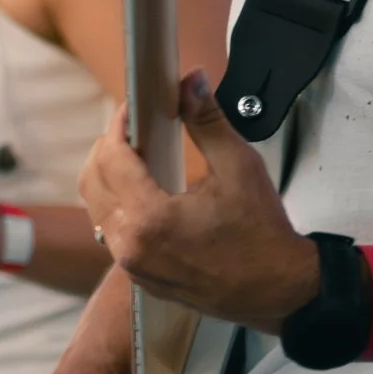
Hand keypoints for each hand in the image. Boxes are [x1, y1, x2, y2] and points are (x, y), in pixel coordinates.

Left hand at [81, 69, 319, 331]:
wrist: (279, 290)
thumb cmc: (262, 236)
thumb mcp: (239, 166)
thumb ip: (207, 120)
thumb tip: (191, 82)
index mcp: (150, 219)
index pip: (111, 158)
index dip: (118, 125)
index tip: (132, 108)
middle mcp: (132, 247)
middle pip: (93, 182)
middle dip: (108, 147)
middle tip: (132, 128)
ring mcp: (134, 267)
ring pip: (98, 210)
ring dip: (109, 177)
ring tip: (137, 155)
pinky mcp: (143, 278)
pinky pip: (113, 235)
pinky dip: (119, 207)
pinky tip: (144, 191)